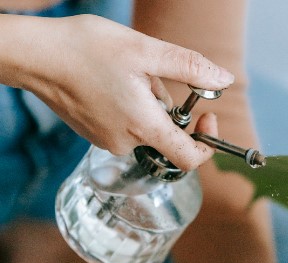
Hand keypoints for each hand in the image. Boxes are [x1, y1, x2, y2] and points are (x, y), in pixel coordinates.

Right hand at [8, 14, 233, 169]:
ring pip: (147, 130)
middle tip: (152, 76)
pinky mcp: (97, 136)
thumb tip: (224, 79)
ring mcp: (110, 142)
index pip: (190, 159)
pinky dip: (131, 110)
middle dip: (170, 109)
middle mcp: (128, 143)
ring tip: (125, 76)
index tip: (208, 118)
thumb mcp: (145, 50)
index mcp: (145, 127)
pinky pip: (128, 128)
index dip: (207, 144)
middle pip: (168, 137)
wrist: (35, 57)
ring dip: (149, 106)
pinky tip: (112, 86)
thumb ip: (190, 68)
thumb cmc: (86, 49)